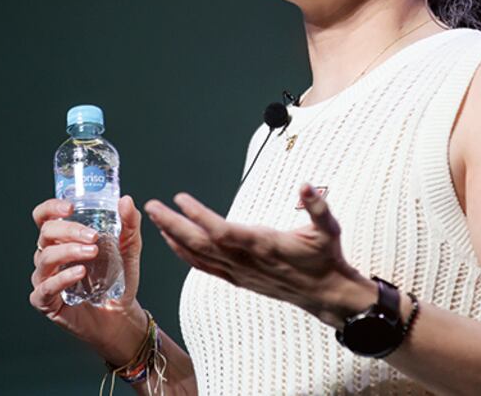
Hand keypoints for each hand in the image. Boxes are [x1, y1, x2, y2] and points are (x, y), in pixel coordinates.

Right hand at [28, 195, 147, 364]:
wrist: (122, 316)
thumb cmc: (118, 281)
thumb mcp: (129, 249)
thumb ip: (129, 225)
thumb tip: (126, 200)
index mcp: (62, 240)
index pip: (44, 217)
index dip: (51, 208)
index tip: (71, 207)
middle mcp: (49, 257)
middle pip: (46, 233)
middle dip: (69, 230)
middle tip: (93, 236)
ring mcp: (45, 279)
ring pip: (45, 258)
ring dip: (69, 251)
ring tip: (92, 252)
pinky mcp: (45, 302)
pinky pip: (45, 288)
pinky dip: (62, 278)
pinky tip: (80, 273)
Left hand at [144, 183, 375, 326]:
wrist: (325, 293)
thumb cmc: (325, 258)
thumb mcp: (329, 228)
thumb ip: (318, 207)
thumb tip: (307, 187)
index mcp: (263, 244)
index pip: (223, 230)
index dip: (200, 216)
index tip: (181, 198)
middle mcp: (246, 260)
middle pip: (201, 243)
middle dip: (173, 224)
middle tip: (152, 206)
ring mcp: (239, 271)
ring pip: (199, 256)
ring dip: (174, 237)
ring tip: (155, 219)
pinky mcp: (238, 278)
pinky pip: (205, 267)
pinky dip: (185, 254)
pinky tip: (172, 242)